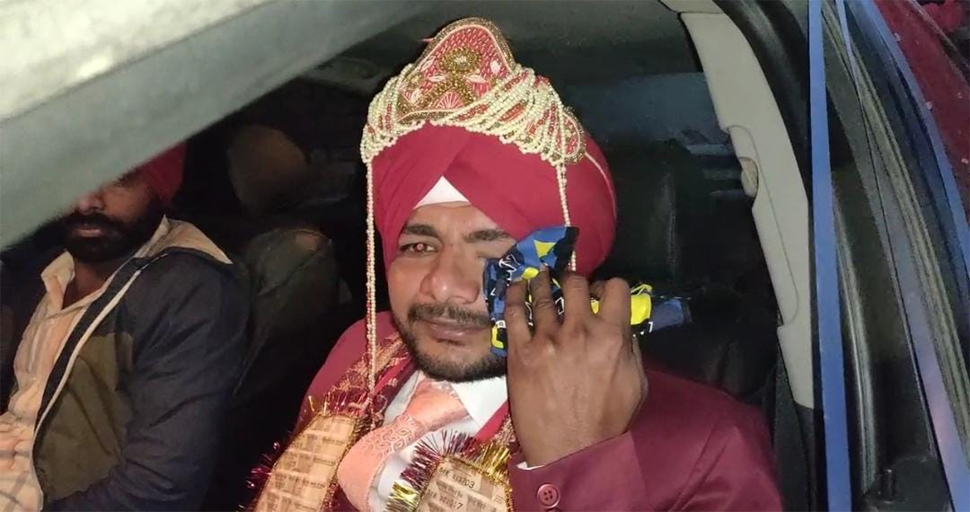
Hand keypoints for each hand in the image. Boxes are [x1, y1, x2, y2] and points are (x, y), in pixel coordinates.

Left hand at [505, 269, 646, 466]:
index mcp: (612, 336)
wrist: (572, 451)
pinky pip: (513, 312)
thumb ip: (631, 348)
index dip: (608, 287)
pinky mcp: (520, 352)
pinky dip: (514, 294)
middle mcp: (579, 330)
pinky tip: (516, 287)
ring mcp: (546, 339)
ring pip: (543, 293)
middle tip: (568, 285)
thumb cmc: (608, 422)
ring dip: (542, 280)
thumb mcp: (637, 384)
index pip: (615, 287)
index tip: (600, 294)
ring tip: (539, 276)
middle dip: (574, 280)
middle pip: (575, 282)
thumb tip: (622, 325)